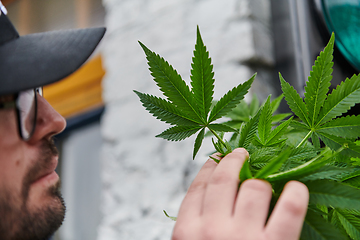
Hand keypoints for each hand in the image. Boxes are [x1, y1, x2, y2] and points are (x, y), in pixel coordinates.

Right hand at [172, 148, 308, 239]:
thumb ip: (194, 227)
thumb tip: (208, 198)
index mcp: (187, 232)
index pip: (198, 188)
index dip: (208, 168)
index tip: (215, 157)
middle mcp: (212, 229)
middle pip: (224, 180)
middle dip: (232, 160)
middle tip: (240, 152)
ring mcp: (243, 236)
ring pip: (255, 188)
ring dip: (262, 179)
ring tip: (266, 178)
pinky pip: (288, 210)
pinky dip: (296, 194)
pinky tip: (297, 188)